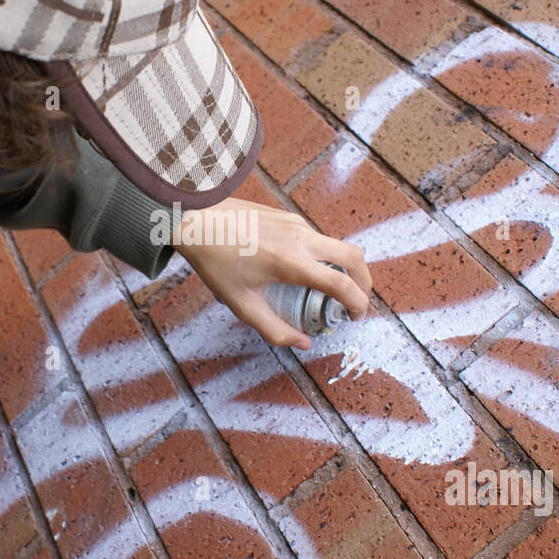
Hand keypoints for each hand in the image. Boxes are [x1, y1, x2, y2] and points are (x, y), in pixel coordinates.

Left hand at [171, 197, 371, 349]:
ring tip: (327, 290)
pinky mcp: (287, 216)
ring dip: (342, 267)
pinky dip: (323, 255)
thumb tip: (303, 343)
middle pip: (354, 257)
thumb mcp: (242, 305)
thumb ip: (275, 330)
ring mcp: (296, 223)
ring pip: (335, 245)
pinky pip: (316, 237)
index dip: (357, 304)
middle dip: (364, 282)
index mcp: (294, 263)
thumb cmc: (215, 263)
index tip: (355, 317)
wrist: (194, 218)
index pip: (343, 285)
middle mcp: (302, 239)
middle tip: (356, 301)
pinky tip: (302, 269)